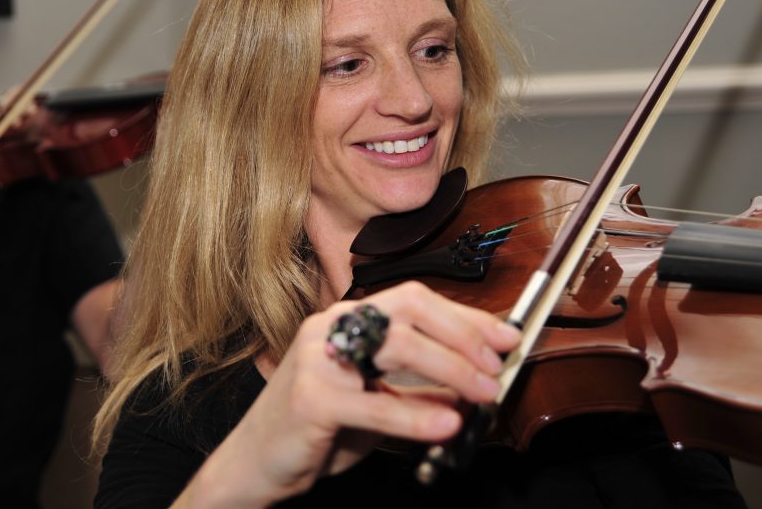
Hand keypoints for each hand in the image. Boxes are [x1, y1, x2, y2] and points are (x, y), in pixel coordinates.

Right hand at [180, 281, 520, 505]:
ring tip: (484, 393)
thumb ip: (417, 387)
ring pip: (397, 346)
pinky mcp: (310, 398)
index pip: (414, 300)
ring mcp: (318, 359)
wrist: (257, 460)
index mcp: (347, 321)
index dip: (464, 316)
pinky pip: (373, 403)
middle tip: (497, 365)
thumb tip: (476, 380)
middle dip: (463, 336)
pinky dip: (416, 414)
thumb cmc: (317, 426)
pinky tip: (447, 423)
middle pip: (409, 312)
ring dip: (452, 369)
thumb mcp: (377, 401)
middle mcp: (331, 327)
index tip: (504, 337)